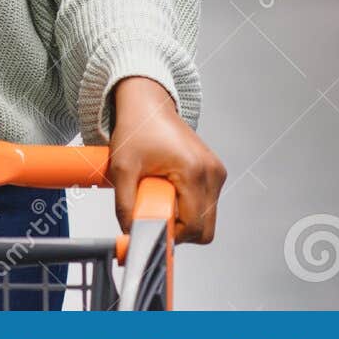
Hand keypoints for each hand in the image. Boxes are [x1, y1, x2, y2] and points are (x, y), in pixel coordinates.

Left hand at [107, 76, 225, 243]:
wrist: (147, 105)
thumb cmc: (137, 129)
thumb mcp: (122, 168)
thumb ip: (125, 204)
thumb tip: (131, 231)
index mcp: (194, 171)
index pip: (194, 226)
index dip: (172, 232)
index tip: (151, 224)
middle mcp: (212, 173)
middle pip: (205, 228)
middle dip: (178, 227)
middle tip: (154, 208)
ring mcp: (217, 172)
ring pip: (207, 218)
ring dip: (182, 214)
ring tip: (159, 191)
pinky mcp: (215, 172)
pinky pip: (206, 203)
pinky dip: (188, 204)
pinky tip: (169, 186)